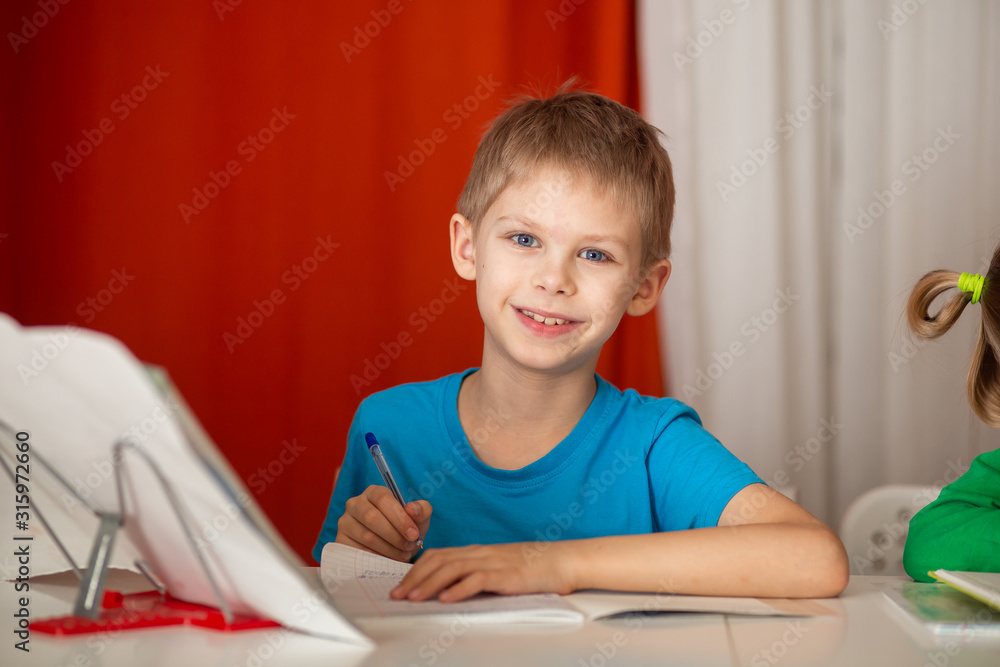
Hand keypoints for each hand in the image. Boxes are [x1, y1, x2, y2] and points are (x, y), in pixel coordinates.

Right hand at [336, 485, 431, 561]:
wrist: (392, 550)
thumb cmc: (405, 530)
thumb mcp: (419, 520)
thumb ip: (422, 510)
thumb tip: (412, 509)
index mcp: (374, 492)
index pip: (384, 500)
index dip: (400, 518)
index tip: (414, 534)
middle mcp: (355, 503)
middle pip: (373, 518)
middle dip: (395, 535)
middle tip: (409, 546)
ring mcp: (345, 522)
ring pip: (367, 536)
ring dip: (388, 548)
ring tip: (403, 554)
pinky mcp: (340, 540)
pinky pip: (358, 550)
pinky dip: (376, 557)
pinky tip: (388, 560)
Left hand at [390, 542, 575, 601]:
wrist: (562, 560)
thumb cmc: (533, 567)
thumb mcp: (499, 568)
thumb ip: (476, 574)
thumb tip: (451, 589)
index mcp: (477, 551)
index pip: (437, 556)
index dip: (415, 570)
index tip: (400, 587)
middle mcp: (480, 553)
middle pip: (438, 561)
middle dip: (414, 579)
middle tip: (397, 596)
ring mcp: (493, 562)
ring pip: (452, 569)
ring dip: (429, 584)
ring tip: (414, 598)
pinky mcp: (506, 574)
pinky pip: (477, 579)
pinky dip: (458, 589)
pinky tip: (446, 599)